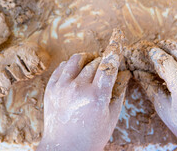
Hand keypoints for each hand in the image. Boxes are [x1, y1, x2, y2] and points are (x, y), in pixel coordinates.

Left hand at [37, 30, 130, 150]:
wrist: (64, 147)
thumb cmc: (92, 136)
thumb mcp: (111, 117)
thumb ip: (119, 92)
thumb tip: (126, 72)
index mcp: (96, 96)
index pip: (109, 65)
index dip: (115, 49)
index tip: (118, 36)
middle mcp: (78, 88)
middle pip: (94, 62)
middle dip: (103, 61)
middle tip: (105, 67)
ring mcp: (62, 87)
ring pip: (77, 60)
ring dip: (87, 58)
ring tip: (91, 64)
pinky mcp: (51, 87)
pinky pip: (62, 66)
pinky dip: (71, 65)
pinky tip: (76, 72)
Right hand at [134, 40, 176, 150]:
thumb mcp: (165, 110)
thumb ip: (151, 88)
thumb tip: (138, 72)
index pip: (163, 60)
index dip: (150, 53)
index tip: (140, 50)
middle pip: (176, 48)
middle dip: (160, 45)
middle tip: (150, 48)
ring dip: (175, 44)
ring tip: (164, 49)